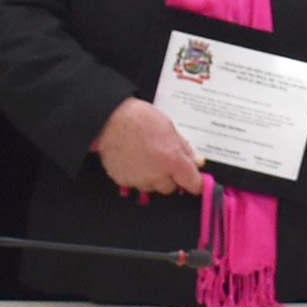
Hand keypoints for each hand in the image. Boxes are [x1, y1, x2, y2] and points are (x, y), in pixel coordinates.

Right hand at [93, 97, 207, 197]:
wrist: (110, 119)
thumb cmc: (140, 119)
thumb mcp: (170, 128)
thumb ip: (185, 149)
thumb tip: (197, 162)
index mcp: (172, 161)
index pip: (193, 183)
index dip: (196, 183)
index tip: (196, 182)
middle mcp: (156, 175)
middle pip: (171, 188)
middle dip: (170, 177)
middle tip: (164, 161)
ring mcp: (139, 180)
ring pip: (152, 187)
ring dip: (153, 178)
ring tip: (146, 158)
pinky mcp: (123, 181)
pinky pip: (135, 184)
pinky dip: (137, 176)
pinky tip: (133, 160)